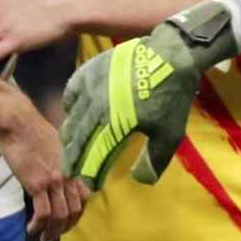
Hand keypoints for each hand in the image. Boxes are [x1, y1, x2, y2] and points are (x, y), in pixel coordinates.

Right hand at [0, 103, 89, 240]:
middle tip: (55, 235)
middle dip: (66, 227)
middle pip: (75, 210)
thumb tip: (61, 180)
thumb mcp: (59, 149)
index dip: (78, 213)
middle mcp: (70, 176)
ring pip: (61, 216)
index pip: (86, 197)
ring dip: (52, 232)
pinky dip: (39, 225)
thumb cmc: (35, 133)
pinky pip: (43, 213)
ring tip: (43, 239)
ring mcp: (55, 181)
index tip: (68, 221)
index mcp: (76, 167)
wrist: (19, 123)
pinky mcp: (38, 184)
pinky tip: (31, 229)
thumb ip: (64, 165)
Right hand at [59, 23, 200, 188]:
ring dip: (70, 136)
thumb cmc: (171, 96)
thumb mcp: (170, 133)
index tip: (91, 185)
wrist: (170, 55)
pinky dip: (69, 107)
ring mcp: (90, 88)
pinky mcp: (89, 71)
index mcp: (115, 126)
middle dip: (74, 158)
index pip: (96, 156)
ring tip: (69, 147)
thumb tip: (140, 180)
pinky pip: (71, 93)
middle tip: (70, 171)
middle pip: (79, 139)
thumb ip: (154, 159)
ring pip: (72, 118)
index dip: (92, 173)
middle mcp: (96, 109)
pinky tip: (72, 112)